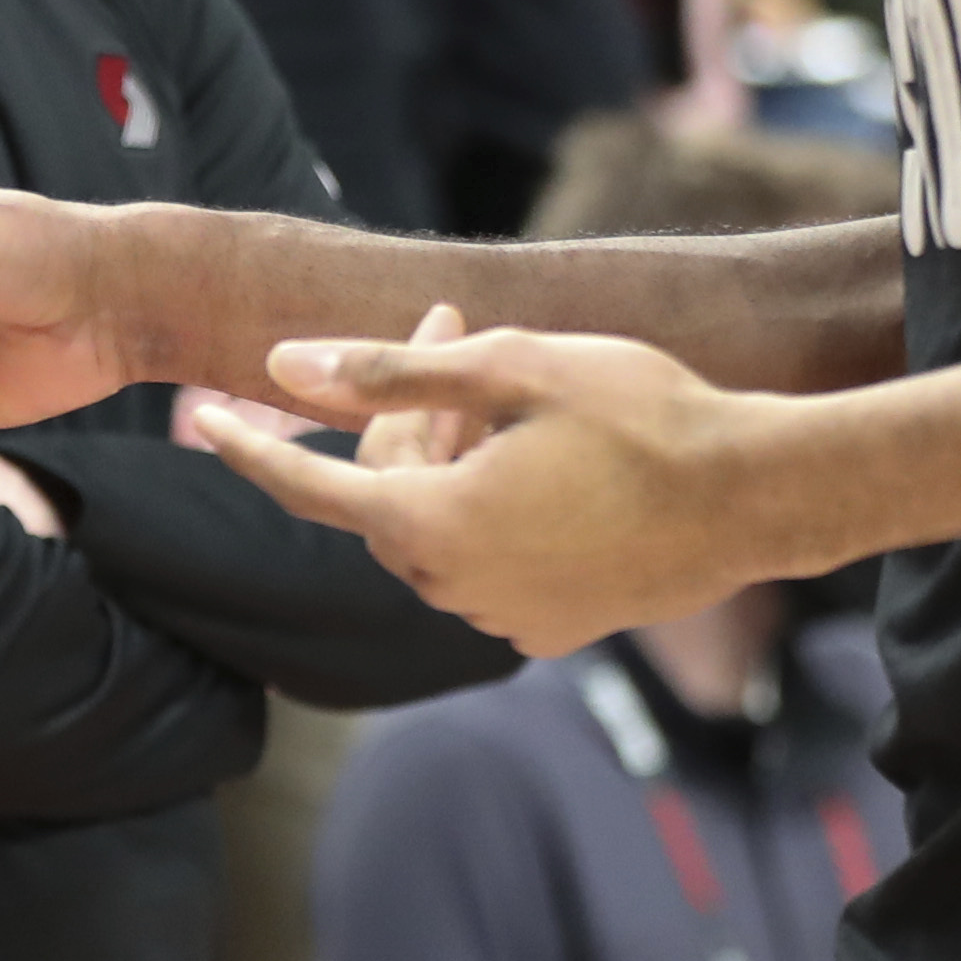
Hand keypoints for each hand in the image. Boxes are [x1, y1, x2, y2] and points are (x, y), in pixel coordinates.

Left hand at [192, 321, 775, 658]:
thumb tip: (280, 368)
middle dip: (407, 415)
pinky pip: (490, 562)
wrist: (760, 495)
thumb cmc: (642, 416)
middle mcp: (457, 589)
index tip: (200, 421)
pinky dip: (492, 507)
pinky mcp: (556, 628)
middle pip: (386, 495)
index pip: (308, 487)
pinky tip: (546, 456)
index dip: (249, 448)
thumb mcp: (511, 368)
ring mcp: (508, 620)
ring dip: (452, 458)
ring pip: (438, 528)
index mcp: (433, 527)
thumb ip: (387, 371)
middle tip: (461, 332)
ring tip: (511, 390)